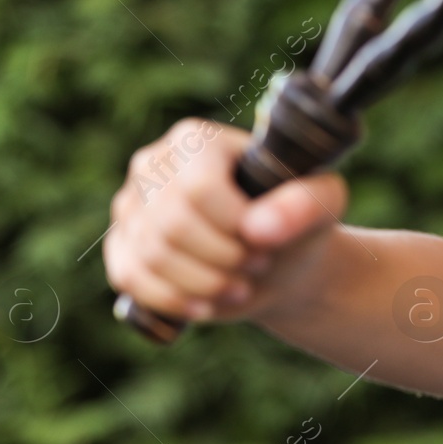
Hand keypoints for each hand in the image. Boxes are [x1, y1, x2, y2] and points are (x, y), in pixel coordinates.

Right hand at [103, 118, 348, 323]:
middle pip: (173, 226)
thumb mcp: (321, 205)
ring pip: (151, 256)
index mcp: (196, 139)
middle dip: (222, 259)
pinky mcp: (120, 245)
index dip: (234, 227)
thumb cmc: (296, 222)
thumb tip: (261, 228)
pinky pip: (130, 278)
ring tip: (238, 286)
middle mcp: (152, 163)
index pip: (198, 188)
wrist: (274, 260)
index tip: (266, 242)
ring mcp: (130, 205)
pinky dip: (172, 300)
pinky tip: (205, 304)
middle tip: (255, 266)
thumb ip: (306, 204)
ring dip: (203, 284)